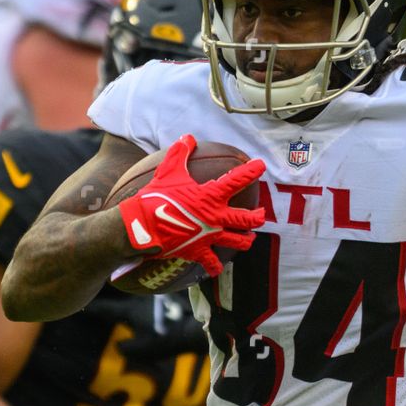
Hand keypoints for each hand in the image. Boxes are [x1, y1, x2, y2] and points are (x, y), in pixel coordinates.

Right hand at [118, 134, 266, 276]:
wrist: (143, 227)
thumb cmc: (156, 197)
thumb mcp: (168, 171)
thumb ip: (180, 153)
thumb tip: (188, 137)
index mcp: (211, 196)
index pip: (236, 180)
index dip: (251, 172)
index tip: (261, 166)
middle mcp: (216, 217)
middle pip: (247, 219)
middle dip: (257, 217)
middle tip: (262, 214)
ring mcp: (209, 236)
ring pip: (237, 241)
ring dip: (246, 240)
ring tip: (249, 239)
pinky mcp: (198, 252)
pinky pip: (212, 263)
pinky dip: (215, 267)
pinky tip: (217, 269)